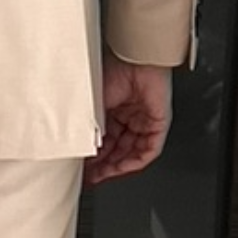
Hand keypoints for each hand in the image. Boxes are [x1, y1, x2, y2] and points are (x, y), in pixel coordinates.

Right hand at [84, 51, 172, 186]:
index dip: (92, 157)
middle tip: (89, 178)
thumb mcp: (91, 106)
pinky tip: (121, 168)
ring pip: (131, 153)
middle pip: (117, 149)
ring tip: (102, 176)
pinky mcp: (159, 124)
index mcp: (112, 108)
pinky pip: (148, 151)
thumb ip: (87, 130)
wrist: (132, 59)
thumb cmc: (110, 71)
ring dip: (116, 167)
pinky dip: (134, 162)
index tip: (81, 170)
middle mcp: (128, 116)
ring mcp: (144, 120)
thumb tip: (78, 152)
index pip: (103, 140)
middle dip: (103, 166)